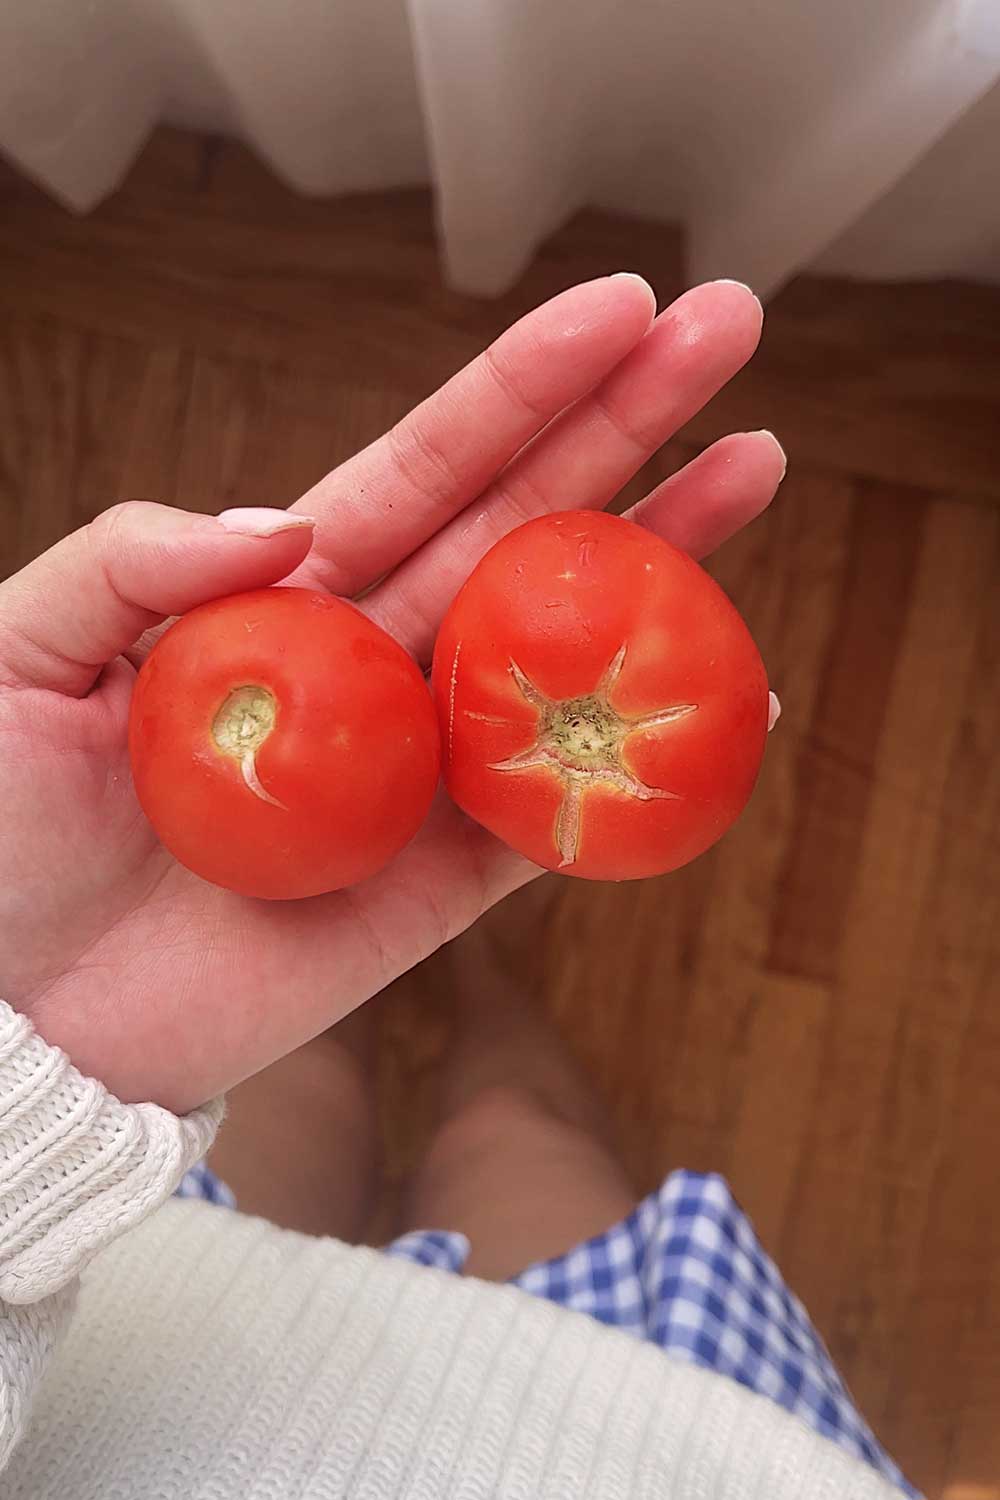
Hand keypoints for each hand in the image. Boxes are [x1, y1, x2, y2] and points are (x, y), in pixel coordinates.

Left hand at [0, 277, 781, 1111]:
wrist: (13, 1016)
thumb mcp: (11, 652)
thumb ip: (134, 561)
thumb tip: (291, 521)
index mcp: (281, 597)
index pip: (424, 469)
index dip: (520, 388)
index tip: (616, 306)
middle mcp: (370, 668)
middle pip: (522, 531)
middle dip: (627, 428)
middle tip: (731, 327)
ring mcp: (415, 776)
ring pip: (564, 654)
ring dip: (665, 566)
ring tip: (754, 469)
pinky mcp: (435, 890)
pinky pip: (558, 818)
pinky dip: (648, 763)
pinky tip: (735, 693)